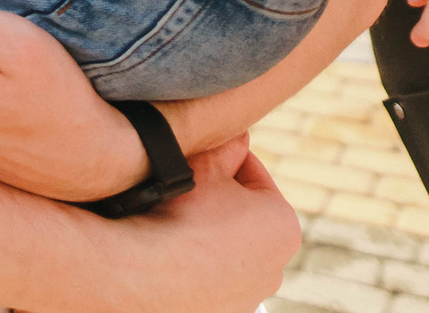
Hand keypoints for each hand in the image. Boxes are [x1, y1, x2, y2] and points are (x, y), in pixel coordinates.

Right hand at [113, 140, 300, 312]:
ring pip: (227, 248)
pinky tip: (170, 248)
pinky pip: (210, 277)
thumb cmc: (181, 214)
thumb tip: (237, 133)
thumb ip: (228, 143)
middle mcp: (276, 268)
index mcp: (283, 225)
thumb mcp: (205, 162)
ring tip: (173, 216)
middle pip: (243, 215)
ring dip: (208, 231)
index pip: (253, 174)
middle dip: (218, 199)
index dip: (222, 158)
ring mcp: (248, 296)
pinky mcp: (221, 312)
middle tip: (185, 184)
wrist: (144, 269)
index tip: (199, 155)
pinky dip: (195, 263)